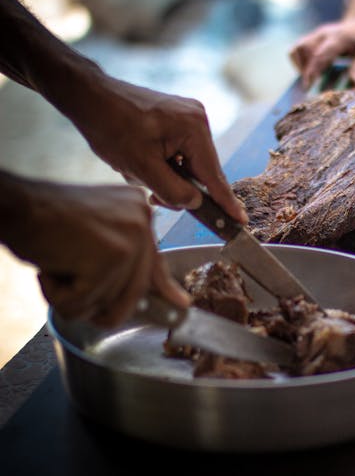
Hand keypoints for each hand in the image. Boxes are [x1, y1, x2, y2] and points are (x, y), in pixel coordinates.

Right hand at [12, 181, 188, 326]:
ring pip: (109, 302)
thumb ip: (125, 259)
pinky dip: (58, 296)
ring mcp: (131, 238)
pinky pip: (85, 303)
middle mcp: (143, 221)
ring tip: (56, 267)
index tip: (180, 304)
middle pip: (135, 290)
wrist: (14, 205)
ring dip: (74, 298)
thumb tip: (159, 295)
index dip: (164, 287)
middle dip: (102, 305)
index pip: (156, 261)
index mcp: (140, 212)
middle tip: (71, 293)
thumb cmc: (45, 221)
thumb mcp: (96, 235)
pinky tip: (49, 268)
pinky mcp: (112, 257)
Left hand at [69, 73, 247, 223]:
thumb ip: (173, 191)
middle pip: (200, 170)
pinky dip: (164, 163)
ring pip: (188, 163)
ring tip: (137, 171)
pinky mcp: (177, 118)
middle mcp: (198, 120)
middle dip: (178, 186)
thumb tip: (195, 203)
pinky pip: (180, 151)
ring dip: (166, 175)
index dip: (225, 202)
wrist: (89, 95)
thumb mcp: (141, 167)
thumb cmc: (111, 127)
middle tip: (154, 197)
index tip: (240, 221)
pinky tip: (142, 161)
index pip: (214, 175)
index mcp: (194, 129)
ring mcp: (188, 116)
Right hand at [290, 16, 354, 88]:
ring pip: (297, 49)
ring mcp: (315, 35)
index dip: (313, 70)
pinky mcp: (311, 39)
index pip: (321, 53)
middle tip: (311, 85)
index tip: (308, 86)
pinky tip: (310, 71)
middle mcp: (324, 34)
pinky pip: (296, 50)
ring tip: (311, 78)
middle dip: (304, 69)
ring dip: (300, 66)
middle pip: (303, 49)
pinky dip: (299, 63)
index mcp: (339, 37)